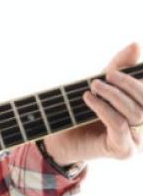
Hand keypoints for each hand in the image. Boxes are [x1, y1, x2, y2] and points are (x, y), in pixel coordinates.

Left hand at [43, 43, 142, 164]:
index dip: (140, 79)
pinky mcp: (124, 151)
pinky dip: (104, 108)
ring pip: (136, 113)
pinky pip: (119, 124)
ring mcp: (139, 142)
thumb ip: (120, 67)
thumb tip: (136, 44)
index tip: (118, 69)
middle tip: (107, 75)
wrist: (60, 140)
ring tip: (94, 85)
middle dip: (129, 84)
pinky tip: (88, 98)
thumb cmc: (84, 112)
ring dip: (114, 95)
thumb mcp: (103, 85)